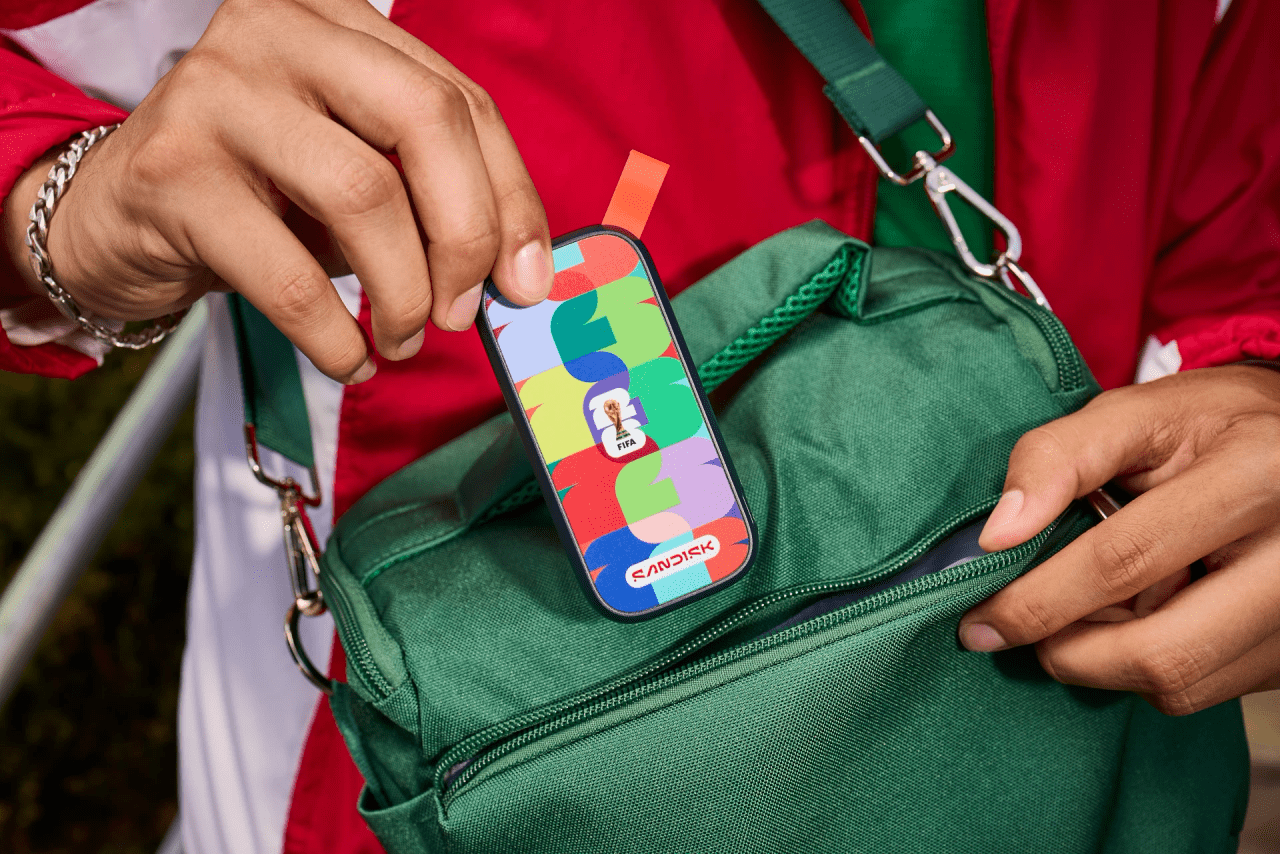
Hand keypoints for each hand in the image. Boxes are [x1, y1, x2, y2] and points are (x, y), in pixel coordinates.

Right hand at [0, 0, 551, 382]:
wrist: (115, 217)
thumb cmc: (259, 196)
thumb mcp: (354, 175)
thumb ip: (434, 198)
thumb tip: (523, 273)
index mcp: (340, 23)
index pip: (462, 102)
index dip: (510, 200)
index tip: (528, 280)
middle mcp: (279, 33)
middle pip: (426, 122)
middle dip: (467, 235)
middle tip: (463, 311)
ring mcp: (218, 93)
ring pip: (363, 194)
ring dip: (403, 292)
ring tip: (400, 337)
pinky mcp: (172, 172)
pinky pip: (288, 274)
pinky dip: (334, 336)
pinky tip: (348, 359)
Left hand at [958, 364, 1279, 714]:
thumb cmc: (1207, 426)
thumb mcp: (1134, 413)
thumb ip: (1056, 458)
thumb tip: (996, 536)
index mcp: (1253, 478)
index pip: (1124, 561)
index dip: (1038, 600)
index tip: (979, 620)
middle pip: (1161, 652)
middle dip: (1067, 651)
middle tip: (1020, 629)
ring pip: (1180, 685)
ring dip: (1106, 663)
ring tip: (1087, 608)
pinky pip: (1204, 689)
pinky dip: (1149, 668)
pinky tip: (1140, 617)